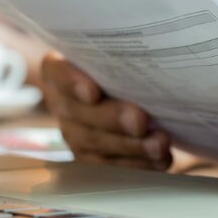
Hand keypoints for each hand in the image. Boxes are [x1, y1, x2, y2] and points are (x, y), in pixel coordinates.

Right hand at [41, 52, 172, 169]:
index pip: (56, 72)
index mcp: (60, 70)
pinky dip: (139, 163)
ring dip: (131, 146)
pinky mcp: (90, 157)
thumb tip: (155, 52)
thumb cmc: (117, 68)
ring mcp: (74, 132)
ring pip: (97, 143)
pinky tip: (160, 159)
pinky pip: (112, 164)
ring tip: (159, 144)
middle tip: (139, 121)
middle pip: (79, 113)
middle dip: (112, 119)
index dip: (71, 82)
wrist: (114, 92)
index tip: (93, 92)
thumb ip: (124, 57)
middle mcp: (62, 103)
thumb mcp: (117, 57)